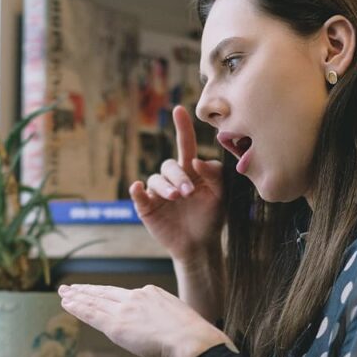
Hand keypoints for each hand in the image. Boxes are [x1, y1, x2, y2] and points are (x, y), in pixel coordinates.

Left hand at [58, 283, 232, 356]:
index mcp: (152, 293)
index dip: (107, 293)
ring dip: (77, 297)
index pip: (123, 294)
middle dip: (87, 290)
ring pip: (95, 301)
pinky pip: (92, 314)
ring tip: (63, 293)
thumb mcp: (180, 320)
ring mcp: (125, 310)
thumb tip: (165, 333)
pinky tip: (67, 303)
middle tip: (71, 287)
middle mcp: (136, 297)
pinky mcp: (117, 325)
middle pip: (105, 293)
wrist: (193, 340)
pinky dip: (78, 308)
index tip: (97, 291)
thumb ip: (166, 322)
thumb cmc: (194, 338)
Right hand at [130, 105, 224, 259]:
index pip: (185, 145)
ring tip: (177, 197)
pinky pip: (138, 195)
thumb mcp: (220, 195)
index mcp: (191, 171)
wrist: (200, 246)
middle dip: (178, 177)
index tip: (179, 110)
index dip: (182, 128)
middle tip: (188, 192)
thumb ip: (215, 175)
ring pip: (156, 179)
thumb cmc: (211, 218)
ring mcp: (158, 192)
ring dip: (166, 186)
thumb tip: (196, 161)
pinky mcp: (146, 207)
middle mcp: (172, 178)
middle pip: (170, 166)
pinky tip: (138, 188)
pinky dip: (136, 190)